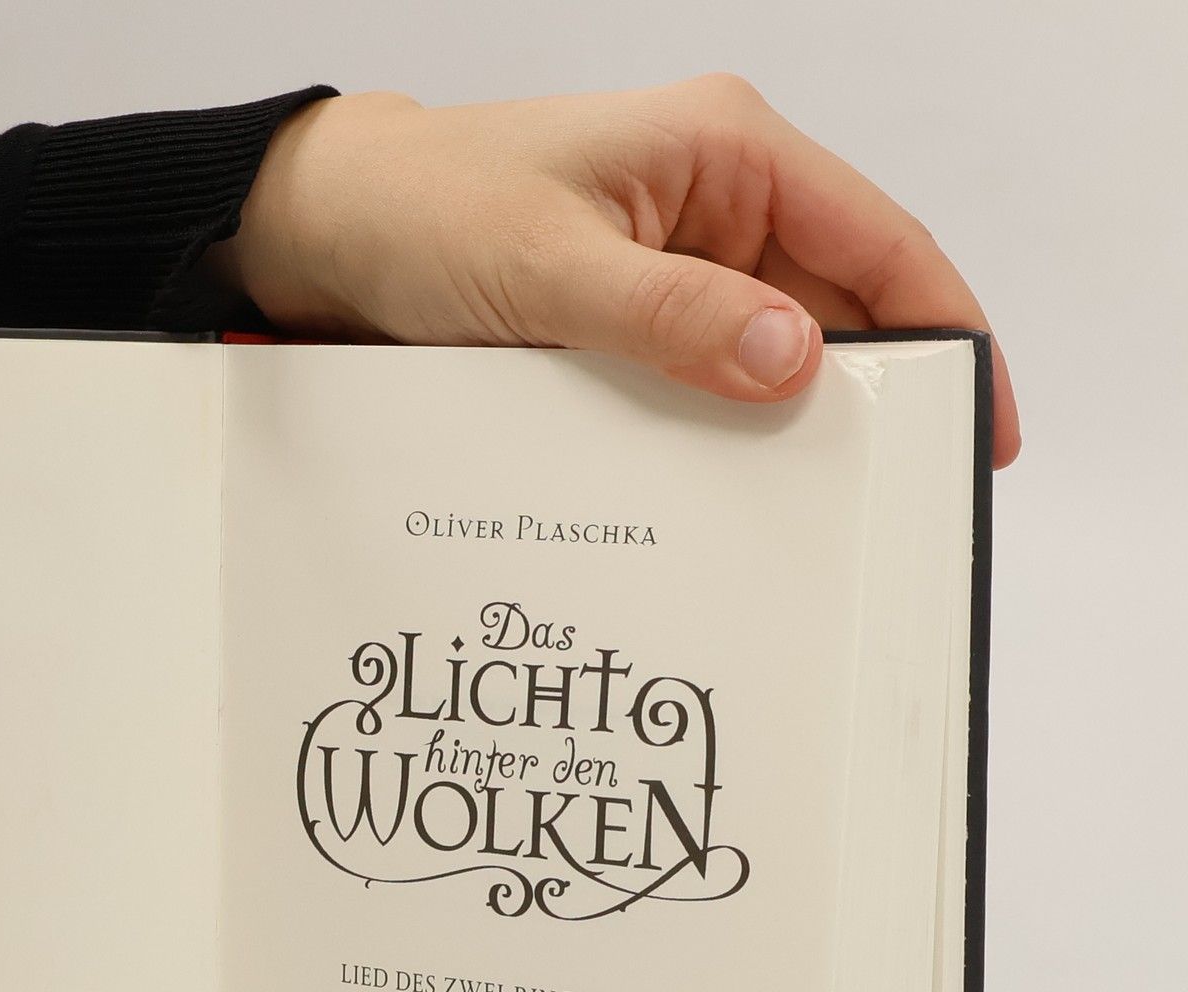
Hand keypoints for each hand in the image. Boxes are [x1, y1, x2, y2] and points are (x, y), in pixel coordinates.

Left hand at [215, 77, 1020, 465]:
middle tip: (891, 501)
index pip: (879, 243)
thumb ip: (671, 316)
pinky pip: (703, 379)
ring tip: (811, 516)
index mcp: (728, 153)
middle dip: (867, 398)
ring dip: (784, 428)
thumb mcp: (549, 269)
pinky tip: (723, 492)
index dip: (948, 330)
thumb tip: (794, 362)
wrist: (333, 231)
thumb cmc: (429, 212)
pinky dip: (717, 432)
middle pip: (837, 309)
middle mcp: (720, 203)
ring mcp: (678, 263)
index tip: (979, 422)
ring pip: (768, 356)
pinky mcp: (635, 317)